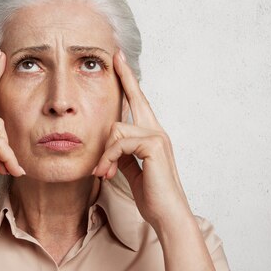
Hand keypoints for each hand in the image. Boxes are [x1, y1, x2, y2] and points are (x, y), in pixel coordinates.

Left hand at [92, 50, 191, 230]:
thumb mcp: (132, 171)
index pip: (139, 103)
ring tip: (102, 173)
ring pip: (116, 129)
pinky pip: (120, 143)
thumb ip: (123, 155)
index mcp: (151, 136)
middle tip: (115, 56)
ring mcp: (157, 137)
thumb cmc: (152, 196)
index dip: (129, 82)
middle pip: (136, 98)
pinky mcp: (154, 146)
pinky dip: (109, 159)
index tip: (120, 62)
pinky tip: (107, 173)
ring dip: (104, 154)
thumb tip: (110, 146)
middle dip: (126, 77)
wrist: (167, 214)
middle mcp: (157, 131)